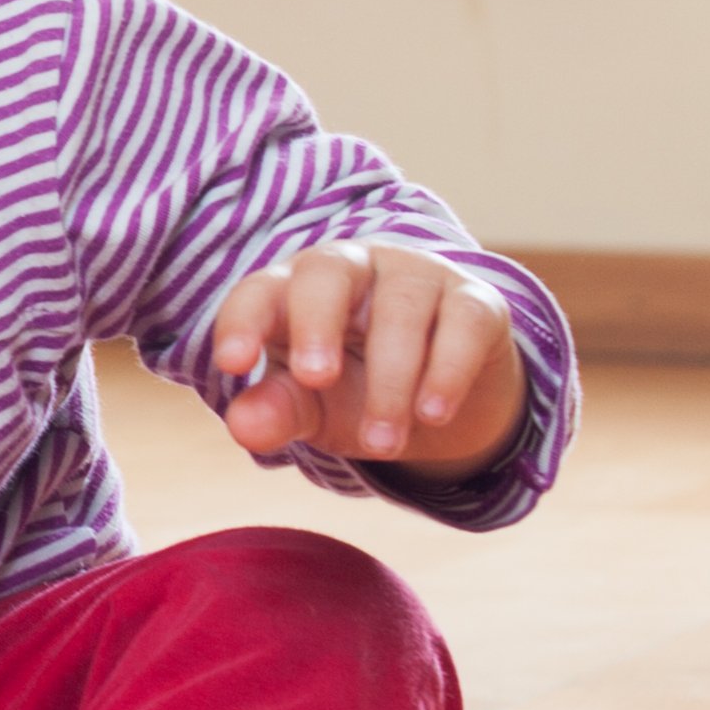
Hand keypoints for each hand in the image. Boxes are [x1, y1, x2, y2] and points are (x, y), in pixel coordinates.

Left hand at [206, 238, 526, 479]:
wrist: (439, 406)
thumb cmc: (353, 394)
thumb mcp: (310, 408)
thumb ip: (276, 411)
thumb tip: (244, 428)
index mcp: (293, 289)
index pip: (259, 291)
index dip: (242, 320)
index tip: (233, 363)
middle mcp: (352, 268)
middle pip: (326, 271)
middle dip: (316, 323)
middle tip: (314, 378)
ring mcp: (416, 277)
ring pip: (400, 307)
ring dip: (390, 380)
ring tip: (382, 442)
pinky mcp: (475, 301)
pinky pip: (464, 321)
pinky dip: (448, 371)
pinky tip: (432, 414)